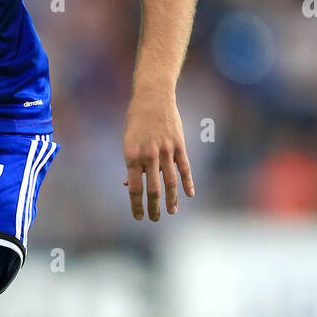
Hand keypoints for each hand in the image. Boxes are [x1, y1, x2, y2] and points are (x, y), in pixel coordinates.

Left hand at [123, 91, 193, 220]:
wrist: (152, 97)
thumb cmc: (136, 121)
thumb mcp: (127, 141)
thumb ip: (131, 164)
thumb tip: (129, 185)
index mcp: (131, 155)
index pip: (134, 188)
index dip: (136, 205)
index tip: (138, 217)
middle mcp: (148, 155)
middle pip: (153, 189)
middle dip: (153, 207)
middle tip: (154, 219)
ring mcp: (165, 150)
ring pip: (170, 181)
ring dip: (171, 199)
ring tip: (171, 212)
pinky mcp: (178, 145)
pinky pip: (184, 167)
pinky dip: (187, 182)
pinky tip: (189, 194)